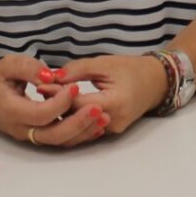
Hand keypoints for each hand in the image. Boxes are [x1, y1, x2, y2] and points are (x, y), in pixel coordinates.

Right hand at [0, 54, 105, 147]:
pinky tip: (96, 124)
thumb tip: (49, 76)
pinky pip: (61, 141)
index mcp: (12, 111)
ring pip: (60, 142)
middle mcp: (21, 129)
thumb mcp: (7, 65)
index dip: (61, 102)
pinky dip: (80, 135)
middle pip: (54, 134)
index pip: (42, 114)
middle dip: (79, 123)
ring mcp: (30, 136)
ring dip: (83, 131)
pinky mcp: (39, 136)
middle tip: (99, 108)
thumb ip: (28, 68)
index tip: (75, 86)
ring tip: (104, 117)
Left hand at [50, 54, 169, 136]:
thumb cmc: (131, 69)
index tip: (41, 85)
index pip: (78, 104)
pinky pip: (86, 128)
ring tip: (46, 100)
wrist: (156, 82)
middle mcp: (113, 121)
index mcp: (115, 102)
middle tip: (39, 93)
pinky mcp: (110, 132)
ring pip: (79, 127)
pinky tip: (61, 108)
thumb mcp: (104, 63)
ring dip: (62, 114)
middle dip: (56, 106)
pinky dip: (73, 118)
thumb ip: (77, 70)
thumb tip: (52, 76)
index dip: (57, 95)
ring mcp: (112, 130)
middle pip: (76, 119)